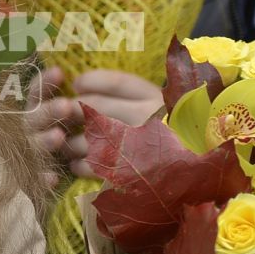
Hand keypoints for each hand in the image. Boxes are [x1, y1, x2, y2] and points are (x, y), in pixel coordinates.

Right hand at [26, 67, 81, 186]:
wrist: (46, 174)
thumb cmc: (66, 136)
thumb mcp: (69, 116)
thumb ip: (74, 101)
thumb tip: (87, 81)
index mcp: (37, 111)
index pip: (37, 92)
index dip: (45, 82)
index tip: (60, 72)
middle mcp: (29, 130)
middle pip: (34, 117)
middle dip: (49, 110)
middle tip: (66, 105)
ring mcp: (28, 152)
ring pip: (33, 145)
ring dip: (44, 140)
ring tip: (58, 136)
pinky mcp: (30, 177)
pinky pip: (34, 178)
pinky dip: (42, 178)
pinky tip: (53, 178)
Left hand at [28, 67, 166, 182]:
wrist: (191, 171)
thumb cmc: (172, 135)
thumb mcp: (159, 108)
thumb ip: (130, 96)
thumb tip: (83, 86)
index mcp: (155, 99)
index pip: (115, 82)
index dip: (90, 81)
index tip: (77, 84)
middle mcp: (147, 118)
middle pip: (96, 106)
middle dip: (73, 110)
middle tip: (63, 115)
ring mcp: (138, 146)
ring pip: (91, 137)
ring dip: (72, 141)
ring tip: (68, 144)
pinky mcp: (131, 173)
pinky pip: (95, 166)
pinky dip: (79, 165)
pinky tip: (76, 164)